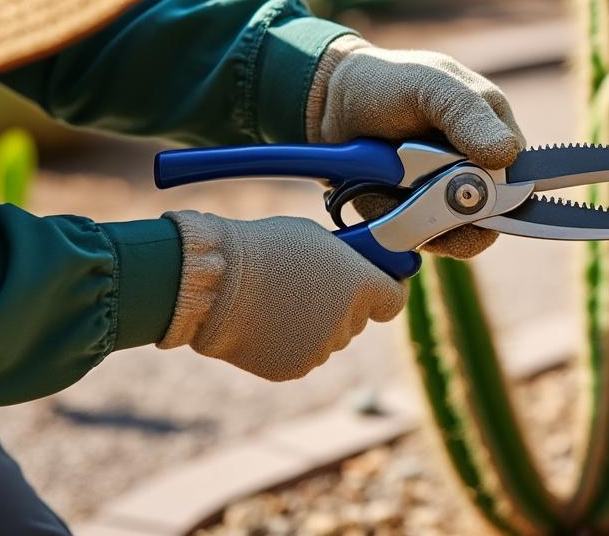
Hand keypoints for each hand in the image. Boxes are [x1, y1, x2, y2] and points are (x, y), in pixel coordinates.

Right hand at [158, 210, 405, 380]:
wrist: (214, 283)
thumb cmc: (262, 249)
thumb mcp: (314, 238)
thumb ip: (345, 260)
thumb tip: (352, 270)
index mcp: (360, 286)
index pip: (394, 299)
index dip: (384, 290)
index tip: (375, 285)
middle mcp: (347, 322)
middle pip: (356, 319)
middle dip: (341, 304)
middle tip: (308, 285)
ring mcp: (321, 350)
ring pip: (328, 338)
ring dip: (314, 325)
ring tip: (278, 301)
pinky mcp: (294, 369)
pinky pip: (302, 355)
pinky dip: (289, 343)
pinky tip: (266, 322)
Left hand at [307, 36, 524, 257]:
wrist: (329, 106)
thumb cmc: (388, 83)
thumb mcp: (431, 85)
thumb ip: (469, 115)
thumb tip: (507, 155)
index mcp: (495, 131)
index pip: (521, 176)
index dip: (505, 190)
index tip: (475, 187)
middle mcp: (478, 171)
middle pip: (493, 216)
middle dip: (455, 205)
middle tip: (418, 174)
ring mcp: (448, 200)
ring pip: (461, 236)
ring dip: (428, 217)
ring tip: (396, 182)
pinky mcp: (418, 222)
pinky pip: (424, 242)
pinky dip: (404, 226)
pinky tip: (384, 198)